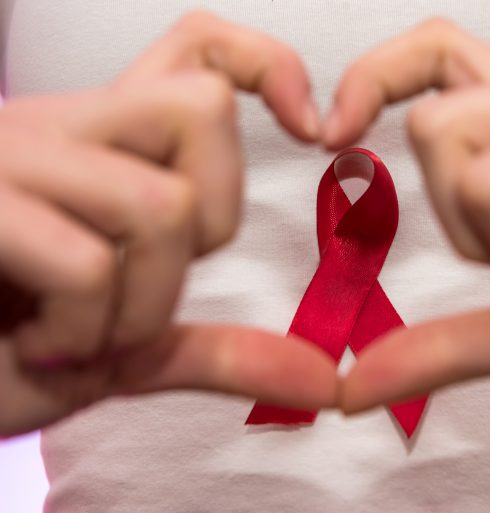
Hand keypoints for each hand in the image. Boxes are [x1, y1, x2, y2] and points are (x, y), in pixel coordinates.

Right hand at [0, 11, 333, 436]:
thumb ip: (222, 350)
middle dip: (208, 225)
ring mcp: (8, 158)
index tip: (312, 125)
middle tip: (142, 287)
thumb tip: (323, 382)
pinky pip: (89, 262)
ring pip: (160, 201)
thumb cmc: (9, 353)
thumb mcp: (129, 345)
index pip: (197, 50)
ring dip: (141, 305)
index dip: (266, 64)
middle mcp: (55, 127)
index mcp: (100, 146)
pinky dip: (84, 332)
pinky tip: (37, 345)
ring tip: (81, 334)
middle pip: (199, 112)